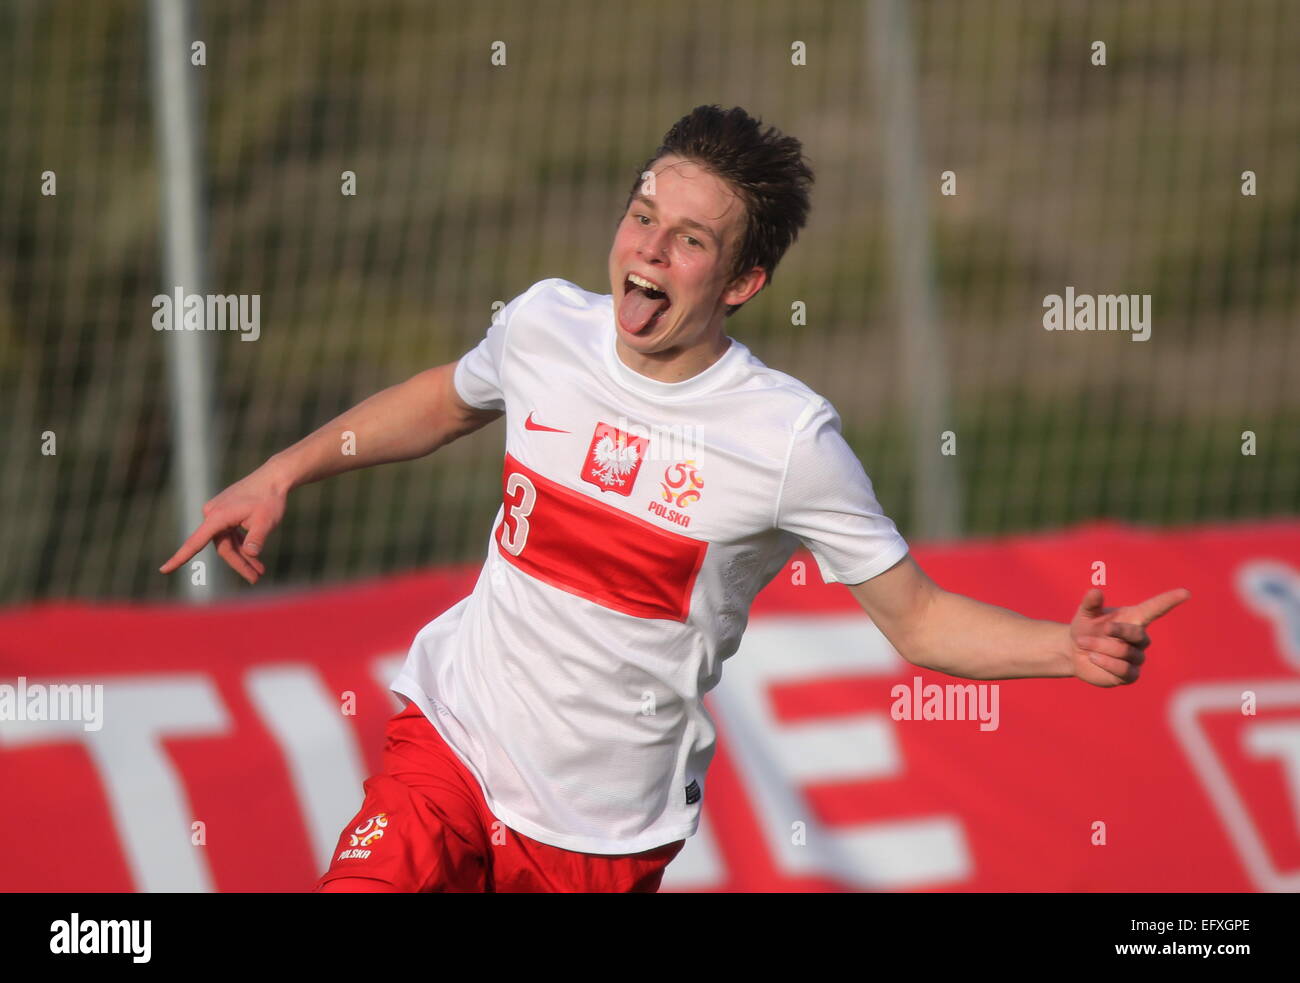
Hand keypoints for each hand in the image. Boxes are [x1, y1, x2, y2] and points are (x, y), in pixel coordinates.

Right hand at [159, 466, 287, 584]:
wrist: (274, 477)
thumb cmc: (270, 499)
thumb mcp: (266, 521)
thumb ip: (256, 539)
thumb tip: (250, 554)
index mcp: (217, 516)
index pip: (195, 542)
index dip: (179, 558)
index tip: (164, 570)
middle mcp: (212, 514)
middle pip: (222, 547)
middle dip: (239, 563)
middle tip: (256, 578)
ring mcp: (218, 513)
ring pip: (227, 542)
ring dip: (242, 557)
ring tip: (260, 571)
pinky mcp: (225, 512)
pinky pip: (230, 534)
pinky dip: (242, 545)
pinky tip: (254, 557)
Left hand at [1068, 587, 1190, 686]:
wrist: (1074, 652)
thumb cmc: (1085, 628)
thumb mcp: (1085, 614)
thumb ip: (1090, 603)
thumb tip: (1095, 591)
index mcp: (1133, 618)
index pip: (1156, 608)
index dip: (1170, 600)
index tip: (1185, 592)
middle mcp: (1139, 638)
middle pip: (1137, 634)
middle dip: (1117, 632)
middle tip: (1100, 630)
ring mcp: (1136, 657)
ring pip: (1125, 653)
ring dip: (1102, 647)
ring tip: (1084, 644)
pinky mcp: (1130, 675)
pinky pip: (1124, 670)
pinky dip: (1106, 663)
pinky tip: (1093, 658)